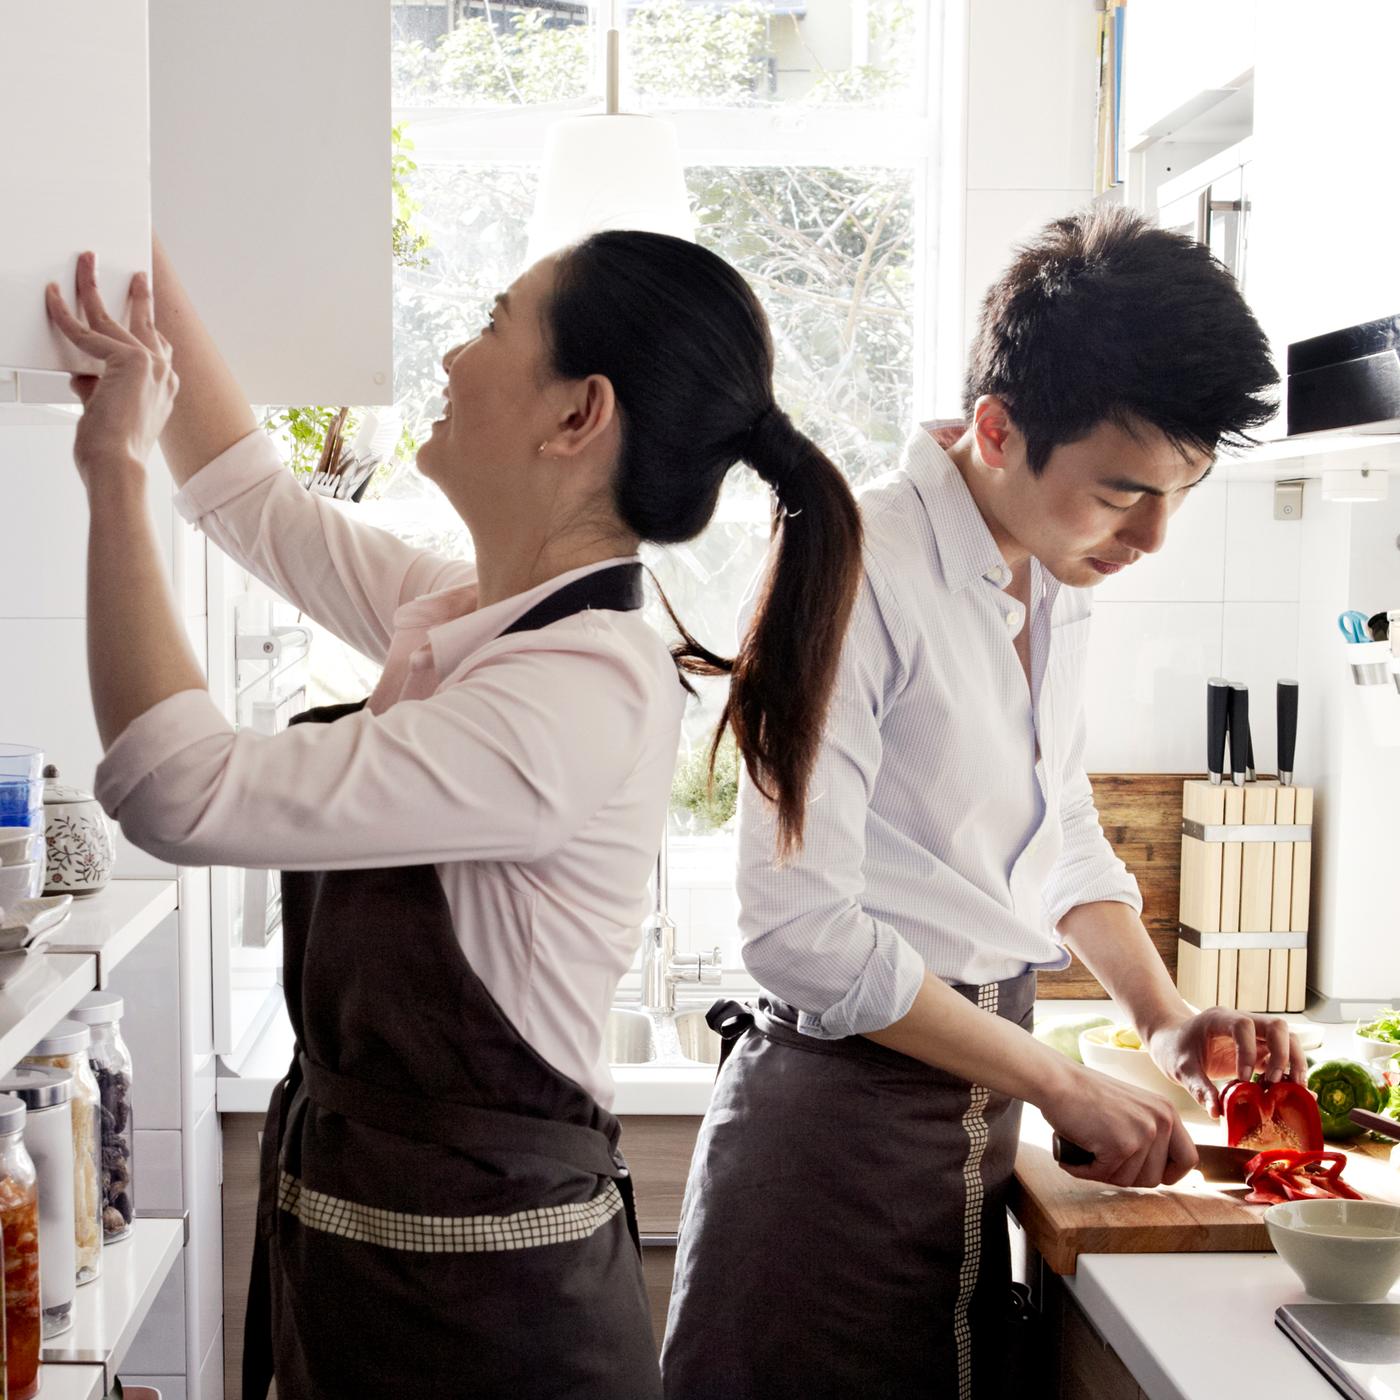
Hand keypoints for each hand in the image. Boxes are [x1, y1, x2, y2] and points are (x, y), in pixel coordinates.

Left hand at [45, 252, 178, 488]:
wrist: (118, 464)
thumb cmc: (114, 450)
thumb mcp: (106, 413)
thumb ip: (97, 389)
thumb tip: (81, 375)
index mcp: (165, 390)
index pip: (157, 349)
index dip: (148, 327)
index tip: (145, 312)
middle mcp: (164, 375)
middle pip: (146, 325)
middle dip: (138, 296)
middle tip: (137, 277)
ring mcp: (151, 366)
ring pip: (114, 318)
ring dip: (94, 287)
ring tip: (86, 264)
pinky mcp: (129, 361)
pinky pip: (86, 332)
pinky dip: (64, 315)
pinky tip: (53, 298)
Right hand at [1041, 1062, 1197, 1187]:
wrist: (1057, 1080)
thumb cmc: (1084, 1093)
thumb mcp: (1131, 1108)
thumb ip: (1148, 1131)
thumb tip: (1158, 1172)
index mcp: (1167, 1111)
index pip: (1189, 1159)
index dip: (1169, 1174)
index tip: (1146, 1173)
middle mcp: (1161, 1121)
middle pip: (1156, 1178)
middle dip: (1127, 1175)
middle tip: (1103, 1159)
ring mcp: (1143, 1133)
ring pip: (1129, 1180)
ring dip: (1104, 1173)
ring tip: (1086, 1152)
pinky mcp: (1121, 1145)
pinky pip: (1104, 1175)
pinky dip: (1084, 1170)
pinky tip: (1073, 1156)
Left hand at [1146, 1007, 1305, 1118]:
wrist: (1172, 1042)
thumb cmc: (1174, 1049)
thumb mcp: (1180, 1068)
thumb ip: (1198, 1088)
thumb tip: (1216, 1112)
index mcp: (1219, 1019)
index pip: (1243, 1026)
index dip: (1249, 1051)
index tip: (1244, 1078)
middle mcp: (1241, 1022)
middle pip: (1277, 1026)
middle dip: (1283, 1054)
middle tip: (1276, 1082)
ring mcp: (1254, 1036)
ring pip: (1288, 1038)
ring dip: (1294, 1062)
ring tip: (1294, 1088)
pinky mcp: (1259, 1051)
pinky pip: (1283, 1057)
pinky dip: (1291, 1072)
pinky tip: (1292, 1092)